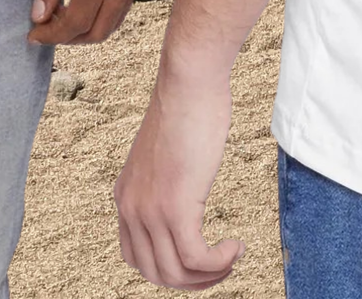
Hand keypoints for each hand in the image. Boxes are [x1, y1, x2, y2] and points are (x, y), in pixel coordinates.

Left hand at [29, 0, 151, 44]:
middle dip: (71, 37)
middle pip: (101, 28)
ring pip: (117, 16)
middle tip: (46, 28)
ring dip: (90, 25)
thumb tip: (40, 13)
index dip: (52, 35)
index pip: (77, 21)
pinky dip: (106, 8)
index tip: (33, 33)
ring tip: (62, 15)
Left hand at [115, 57, 242, 288]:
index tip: (199, 258)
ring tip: (231, 258)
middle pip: (156, 273)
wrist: (189, 81)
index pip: (136, 257)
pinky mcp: (175, 209)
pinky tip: (236, 246)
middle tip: (221, 266)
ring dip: (209, 275)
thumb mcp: (166, 154)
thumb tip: (184, 197)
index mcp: (126, 196)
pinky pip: (196, 259)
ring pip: (176, 274)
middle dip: (192, 280)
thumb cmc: (186, 107)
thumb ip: (166, 181)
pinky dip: (220, 262)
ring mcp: (151, 211)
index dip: (170, 268)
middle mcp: (131, 208)